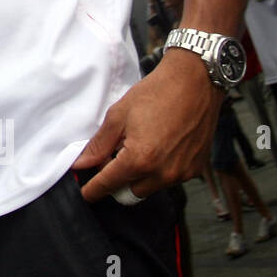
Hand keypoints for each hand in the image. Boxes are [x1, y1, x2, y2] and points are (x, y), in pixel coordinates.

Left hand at [72, 49, 220, 201]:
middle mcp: (163, 173)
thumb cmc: (156, 94)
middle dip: (117, 179)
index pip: (108, 186)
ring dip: (139, 175)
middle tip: (114, 155)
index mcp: (140, 160)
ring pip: (149, 187)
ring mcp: (181, 174)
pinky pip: (168, 180)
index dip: (92, 190)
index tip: (85, 193)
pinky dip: (158, 170)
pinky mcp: (195, 170)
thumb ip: (99, 145)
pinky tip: (158, 146)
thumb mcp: (118, 116)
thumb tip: (81, 163)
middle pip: (128, 192)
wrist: (195, 83)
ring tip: (139, 145)